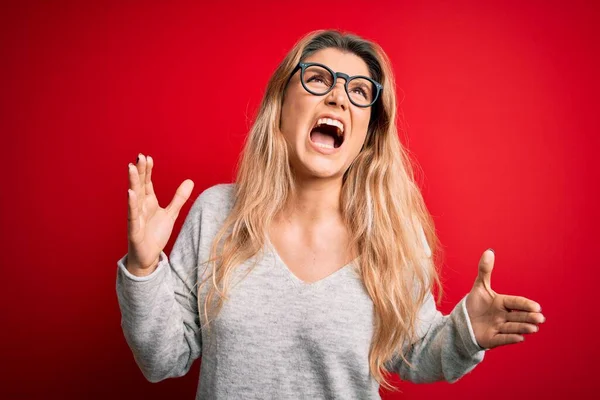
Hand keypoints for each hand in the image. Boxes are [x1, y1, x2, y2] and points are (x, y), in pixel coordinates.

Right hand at [126, 153, 193, 275]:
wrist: (148, 257)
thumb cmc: (155, 235)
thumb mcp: (171, 214)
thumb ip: (179, 198)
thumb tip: (190, 181)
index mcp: (148, 202)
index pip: (147, 182)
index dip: (147, 170)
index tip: (147, 157)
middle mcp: (140, 207)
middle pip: (140, 186)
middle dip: (139, 171)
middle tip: (139, 156)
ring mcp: (136, 218)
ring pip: (134, 197)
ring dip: (133, 183)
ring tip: (131, 168)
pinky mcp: (134, 230)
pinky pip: (132, 216)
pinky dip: (131, 204)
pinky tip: (130, 193)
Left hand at [465, 249, 545, 348]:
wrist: (463, 322)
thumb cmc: (475, 305)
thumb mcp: (479, 287)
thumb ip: (485, 270)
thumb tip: (489, 251)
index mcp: (502, 303)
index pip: (515, 302)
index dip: (525, 304)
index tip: (536, 306)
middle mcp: (503, 316)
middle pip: (517, 316)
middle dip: (528, 317)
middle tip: (540, 318)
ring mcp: (498, 328)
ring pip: (512, 328)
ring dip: (522, 328)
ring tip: (533, 328)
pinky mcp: (491, 339)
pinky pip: (502, 339)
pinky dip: (510, 338)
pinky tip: (520, 338)